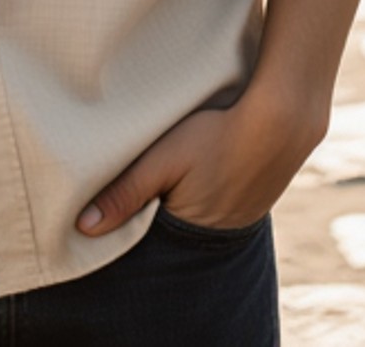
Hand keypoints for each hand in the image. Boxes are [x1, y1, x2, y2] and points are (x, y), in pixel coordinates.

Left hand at [75, 85, 326, 236]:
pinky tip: (200, 178)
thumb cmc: (217, 136)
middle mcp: (213, 239)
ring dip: (178, 209)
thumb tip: (83, 228)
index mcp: (188, 233)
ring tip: (168, 185)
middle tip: (135, 198)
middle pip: (170, 238)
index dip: (127, 233)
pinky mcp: (251, 205)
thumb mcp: (164, 159)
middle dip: (152, 224)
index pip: (147, 245)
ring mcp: (237, 222)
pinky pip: (216, 211)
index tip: (106, 220)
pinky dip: (202, 199)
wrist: (281, 120)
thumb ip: (125, 193)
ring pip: (193, 224)